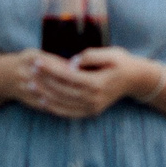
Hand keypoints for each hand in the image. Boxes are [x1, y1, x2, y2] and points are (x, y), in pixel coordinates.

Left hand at [32, 47, 165, 118]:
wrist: (136, 80)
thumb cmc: (122, 63)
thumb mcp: (112, 53)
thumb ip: (92, 56)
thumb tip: (73, 62)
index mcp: (97, 83)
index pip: (67, 75)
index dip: (50, 68)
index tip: (37, 60)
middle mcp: (93, 98)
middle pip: (62, 90)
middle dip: (44, 80)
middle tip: (29, 71)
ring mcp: (92, 107)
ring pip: (63, 103)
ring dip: (45, 94)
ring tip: (31, 85)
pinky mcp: (91, 112)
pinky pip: (69, 112)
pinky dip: (55, 108)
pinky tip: (44, 101)